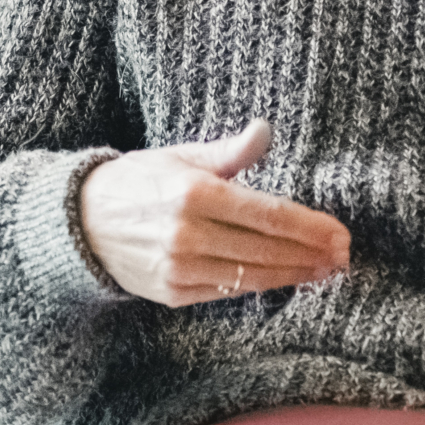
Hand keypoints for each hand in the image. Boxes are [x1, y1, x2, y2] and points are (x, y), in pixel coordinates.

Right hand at [78, 118, 351, 307]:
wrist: (80, 222)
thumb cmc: (138, 181)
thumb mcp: (180, 156)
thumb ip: (229, 151)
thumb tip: (265, 131)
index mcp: (193, 192)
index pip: (267, 213)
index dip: (308, 226)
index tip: (339, 232)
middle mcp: (188, 233)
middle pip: (266, 248)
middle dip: (310, 253)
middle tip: (344, 255)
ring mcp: (180, 267)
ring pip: (252, 276)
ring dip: (294, 275)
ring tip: (325, 271)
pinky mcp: (174, 293)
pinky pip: (228, 292)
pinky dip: (260, 286)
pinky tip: (285, 279)